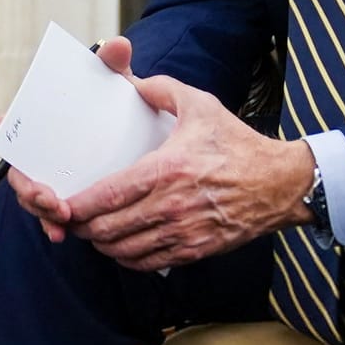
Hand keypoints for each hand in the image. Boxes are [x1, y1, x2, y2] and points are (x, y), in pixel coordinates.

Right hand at [6, 37, 136, 243]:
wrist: (141, 141)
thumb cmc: (119, 109)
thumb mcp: (117, 89)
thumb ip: (112, 67)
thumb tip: (118, 45)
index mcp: (44, 122)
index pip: (13, 122)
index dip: (3, 125)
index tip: (1, 126)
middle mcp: (40, 153)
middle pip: (19, 169)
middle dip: (27, 187)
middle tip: (48, 196)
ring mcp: (50, 178)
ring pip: (33, 198)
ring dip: (41, 211)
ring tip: (61, 217)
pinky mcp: (64, 201)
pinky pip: (51, 218)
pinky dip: (54, 226)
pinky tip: (63, 235)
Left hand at [61, 73, 314, 271]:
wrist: (282, 184)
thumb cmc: (238, 144)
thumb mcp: (200, 105)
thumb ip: (161, 90)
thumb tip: (133, 81)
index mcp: (167, 170)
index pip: (110, 195)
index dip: (79, 206)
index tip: (63, 206)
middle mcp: (172, 206)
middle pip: (110, 229)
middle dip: (83, 228)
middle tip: (70, 220)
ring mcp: (184, 233)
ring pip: (126, 251)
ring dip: (102, 244)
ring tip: (92, 232)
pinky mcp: (196, 251)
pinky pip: (150, 263)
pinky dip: (128, 259)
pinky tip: (120, 247)